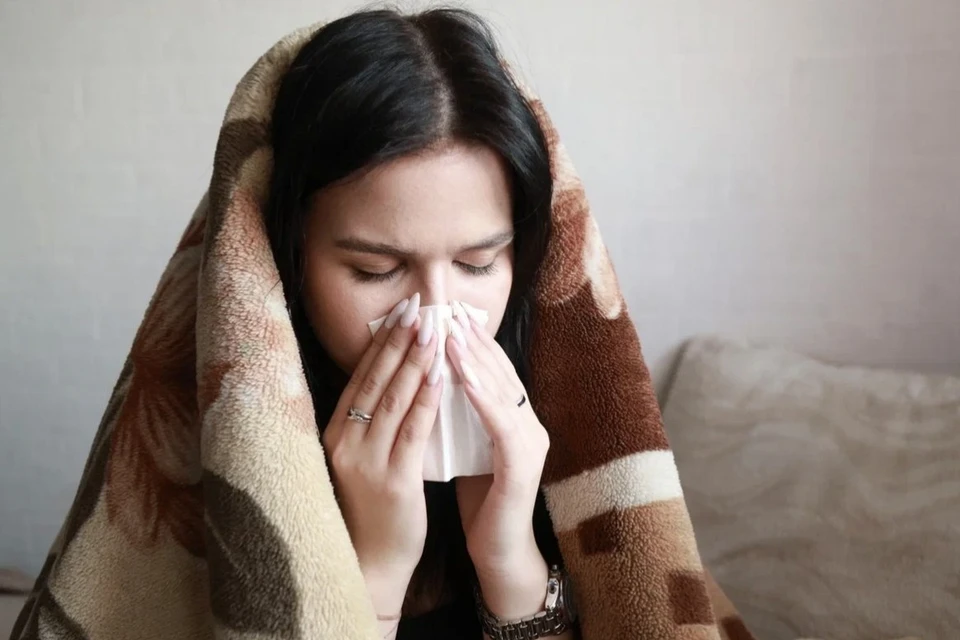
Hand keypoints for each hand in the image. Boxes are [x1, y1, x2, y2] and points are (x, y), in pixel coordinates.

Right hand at [322, 293, 442, 623]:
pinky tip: (441, 374)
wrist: (369, 565)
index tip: (400, 312)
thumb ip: (370, 425)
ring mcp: (366, 461)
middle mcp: (345, 442)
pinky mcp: (392, 479)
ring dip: (414, 359)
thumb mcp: (360, 461)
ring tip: (432, 327)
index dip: (381, 343)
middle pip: (375, 380)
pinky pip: (412, 429)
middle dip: (398, 339)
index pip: (361, 378)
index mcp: (335, 435)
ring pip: (393, 398)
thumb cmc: (369, 511)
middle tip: (418, 305)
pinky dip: (427, 398)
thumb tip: (390, 382)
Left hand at [446, 303, 551, 619]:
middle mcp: (529, 425)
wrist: (499, 552)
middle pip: (500, 371)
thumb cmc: (479, 501)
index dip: (472, 341)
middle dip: (473, 339)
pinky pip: (500, 424)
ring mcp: (531, 444)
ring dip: (474, 359)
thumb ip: (458, 418)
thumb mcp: (464, 449)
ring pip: (502, 391)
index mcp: (514, 421)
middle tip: (446, 310)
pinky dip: (481, 397)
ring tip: (449, 332)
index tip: (445, 314)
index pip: (493, 370)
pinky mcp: (523, 467)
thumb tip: (430, 383)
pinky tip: (461, 376)